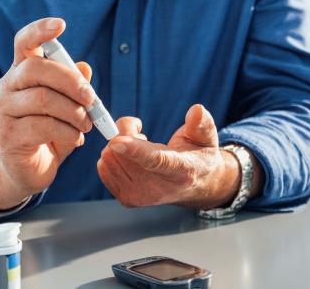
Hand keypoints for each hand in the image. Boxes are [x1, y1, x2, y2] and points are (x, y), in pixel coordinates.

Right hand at [0, 17, 94, 209]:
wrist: (26, 170)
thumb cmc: (47, 132)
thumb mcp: (65, 107)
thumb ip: (73, 87)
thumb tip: (84, 67)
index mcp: (20, 72)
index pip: (23, 42)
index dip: (40, 30)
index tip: (61, 24)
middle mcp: (6, 87)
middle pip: (35, 69)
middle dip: (70, 81)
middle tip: (91, 97)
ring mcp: (3, 111)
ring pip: (43, 99)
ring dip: (74, 112)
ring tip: (87, 124)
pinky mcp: (8, 136)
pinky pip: (43, 126)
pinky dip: (68, 132)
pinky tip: (76, 139)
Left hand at [97, 104, 255, 208]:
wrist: (195, 186)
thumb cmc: (198, 156)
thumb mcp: (206, 137)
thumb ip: (201, 123)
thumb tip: (196, 110)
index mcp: (182, 171)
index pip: (155, 161)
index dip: (134, 150)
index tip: (116, 140)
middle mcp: (159, 189)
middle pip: (123, 155)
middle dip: (126, 133)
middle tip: (142, 133)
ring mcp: (141, 197)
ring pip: (110, 158)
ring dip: (119, 145)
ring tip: (140, 147)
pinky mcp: (127, 199)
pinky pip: (103, 167)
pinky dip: (112, 156)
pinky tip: (130, 158)